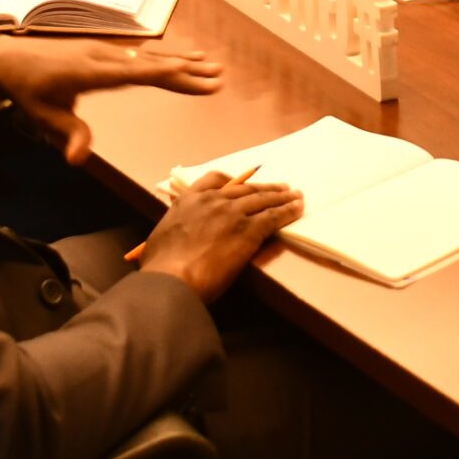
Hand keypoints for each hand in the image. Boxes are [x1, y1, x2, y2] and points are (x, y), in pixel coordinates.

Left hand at [0, 39, 220, 164]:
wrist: (6, 59)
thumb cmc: (26, 90)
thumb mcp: (43, 116)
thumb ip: (68, 134)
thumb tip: (79, 161)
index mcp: (92, 71)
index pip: (140, 73)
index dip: (172, 76)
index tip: (199, 79)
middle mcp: (104, 56)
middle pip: (152, 63)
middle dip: (186, 70)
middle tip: (218, 74)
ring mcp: (105, 50)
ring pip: (149, 56)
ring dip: (180, 61)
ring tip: (210, 63)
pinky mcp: (103, 51)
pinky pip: (139, 54)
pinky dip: (163, 56)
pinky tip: (178, 58)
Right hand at [134, 173, 303, 302]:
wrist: (172, 279)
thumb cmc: (161, 267)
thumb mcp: (161, 237)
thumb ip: (175, 230)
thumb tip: (176, 239)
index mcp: (189, 200)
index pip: (214, 179)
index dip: (234, 180)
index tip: (244, 182)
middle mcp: (213, 201)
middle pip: (246, 188)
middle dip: (265, 188)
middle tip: (281, 188)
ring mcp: (232, 214)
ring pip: (262, 199)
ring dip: (282, 197)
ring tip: (295, 196)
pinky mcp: (248, 231)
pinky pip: (273, 217)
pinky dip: (287, 212)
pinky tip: (297, 210)